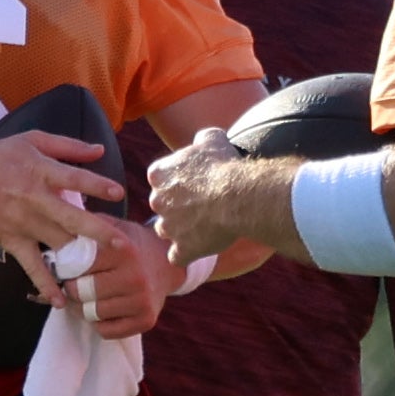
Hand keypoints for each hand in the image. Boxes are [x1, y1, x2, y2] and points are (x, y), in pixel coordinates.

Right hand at [0, 131, 122, 270]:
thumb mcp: (30, 141)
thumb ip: (67, 146)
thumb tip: (99, 150)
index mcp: (40, 171)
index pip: (74, 179)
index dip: (97, 185)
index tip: (117, 192)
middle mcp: (34, 199)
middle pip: (71, 218)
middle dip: (98, 232)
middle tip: (122, 244)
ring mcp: (23, 224)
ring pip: (57, 243)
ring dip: (80, 258)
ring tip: (103, 270)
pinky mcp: (12, 242)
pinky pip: (32, 266)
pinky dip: (45, 284)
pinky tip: (60, 301)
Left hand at [74, 217, 173, 338]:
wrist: (166, 264)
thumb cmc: (131, 246)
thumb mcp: (113, 227)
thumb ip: (88, 225)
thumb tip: (57, 227)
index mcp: (124, 251)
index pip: (80, 266)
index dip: (67, 269)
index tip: (65, 270)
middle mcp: (135, 277)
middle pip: (84, 292)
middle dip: (72, 290)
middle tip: (71, 287)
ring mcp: (142, 301)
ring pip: (93, 314)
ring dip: (82, 309)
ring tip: (83, 299)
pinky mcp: (146, 320)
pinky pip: (107, 331)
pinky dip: (98, 323)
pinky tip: (100, 310)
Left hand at [146, 127, 256, 264]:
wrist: (236, 195)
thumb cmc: (224, 165)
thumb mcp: (213, 139)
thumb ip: (201, 139)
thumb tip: (202, 140)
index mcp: (159, 174)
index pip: (161, 179)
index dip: (178, 183)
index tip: (195, 184)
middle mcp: (157, 200)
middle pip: (163, 206)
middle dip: (178, 207)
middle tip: (202, 205)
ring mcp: (168, 227)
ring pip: (168, 231)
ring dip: (182, 230)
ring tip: (204, 226)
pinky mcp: (182, 249)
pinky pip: (178, 256)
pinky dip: (187, 254)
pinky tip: (200, 248)